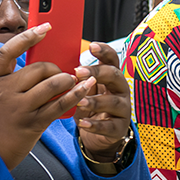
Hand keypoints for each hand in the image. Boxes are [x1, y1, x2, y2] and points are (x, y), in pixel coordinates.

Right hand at [0, 24, 96, 168]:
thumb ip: (10, 83)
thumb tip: (41, 70)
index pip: (8, 52)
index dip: (27, 37)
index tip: (46, 26)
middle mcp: (5, 92)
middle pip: (39, 68)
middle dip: (56, 69)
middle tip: (62, 74)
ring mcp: (19, 108)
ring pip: (53, 84)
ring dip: (68, 81)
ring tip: (73, 83)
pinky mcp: (33, 124)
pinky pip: (60, 105)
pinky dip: (75, 95)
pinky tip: (85, 89)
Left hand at [74, 42, 132, 161]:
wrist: (99, 133)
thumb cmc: (89, 106)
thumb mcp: (84, 90)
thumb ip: (78, 78)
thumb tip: (56, 62)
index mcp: (111, 77)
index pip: (112, 60)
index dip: (104, 52)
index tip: (92, 46)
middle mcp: (120, 90)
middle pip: (115, 76)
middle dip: (98, 73)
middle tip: (79, 72)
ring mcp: (123, 109)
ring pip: (113, 102)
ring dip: (95, 101)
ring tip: (79, 102)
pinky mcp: (119, 128)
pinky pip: (110, 126)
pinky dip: (96, 125)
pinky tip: (83, 124)